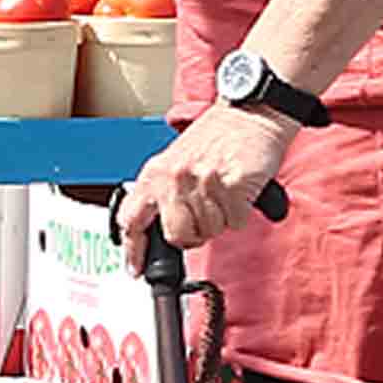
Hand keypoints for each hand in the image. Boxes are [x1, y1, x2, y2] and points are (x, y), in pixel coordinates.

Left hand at [122, 101, 296, 267]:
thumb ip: (163, 192)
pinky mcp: (232, 186)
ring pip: (210, 231)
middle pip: (177, 236)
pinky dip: (241, 213)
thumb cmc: (218, 138)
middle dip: (194, 235)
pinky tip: (239, 192)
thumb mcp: (176, 160)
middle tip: (205, 218)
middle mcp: (173, 178)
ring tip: (223, 195)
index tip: (135, 269)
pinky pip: (235, 222)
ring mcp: (202, 182)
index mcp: (154, 174)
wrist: (251, 113)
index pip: (131, 220)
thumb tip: (159, 229)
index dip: (132, 249)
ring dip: (220, 221)